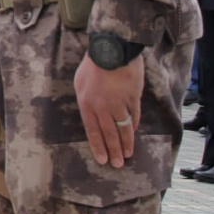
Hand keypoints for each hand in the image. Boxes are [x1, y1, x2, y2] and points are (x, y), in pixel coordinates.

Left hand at [74, 52, 143, 166]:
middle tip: (117, 164)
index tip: (102, 159)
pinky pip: (133, 117)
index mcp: (87, 104)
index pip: (93, 131)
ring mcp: (119, 104)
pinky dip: (133, 127)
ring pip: (123, 129)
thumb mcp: (80, 82)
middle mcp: (102, 108)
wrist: (112, 50)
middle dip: (113, 151)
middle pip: (109, 134)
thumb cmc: (93, 64)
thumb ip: (85, 100)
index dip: (98, 146)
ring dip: (125, 143)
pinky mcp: (132, 98)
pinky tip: (133, 134)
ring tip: (127, 155)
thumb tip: (90, 114)